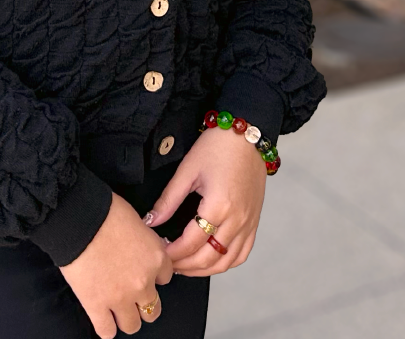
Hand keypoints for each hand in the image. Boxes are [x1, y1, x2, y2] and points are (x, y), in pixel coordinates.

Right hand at [59, 191, 173, 337]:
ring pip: (133, 325)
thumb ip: (144, 241)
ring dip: (126, 317)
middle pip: (153, 309)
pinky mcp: (97, 306)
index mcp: (156, 257)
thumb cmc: (105, 210)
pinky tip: (102, 318)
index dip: (153, 275)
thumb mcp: (136, 220)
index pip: (166, 278)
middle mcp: (143, 281)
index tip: (144, 271)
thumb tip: (141, 248)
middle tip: (131, 294)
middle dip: (143, 303)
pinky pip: (107, 331)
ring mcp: (121, 297)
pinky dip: (106, 327)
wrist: (79, 217)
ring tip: (116, 308)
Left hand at [143, 129, 265, 276]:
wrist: (246, 134)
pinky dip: (226, 262)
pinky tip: (211, 260)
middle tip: (168, 264)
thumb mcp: (187, 170)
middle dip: (185, 266)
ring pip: (227, 262)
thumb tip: (150, 221)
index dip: (172, 253)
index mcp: (219, 207)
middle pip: (209, 258)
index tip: (159, 253)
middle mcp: (237, 220)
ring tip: (185, 266)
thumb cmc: (217, 146)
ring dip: (205, 270)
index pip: (191, 244)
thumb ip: (168, 200)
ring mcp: (249, 223)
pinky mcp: (255, 221)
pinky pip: (242, 253)